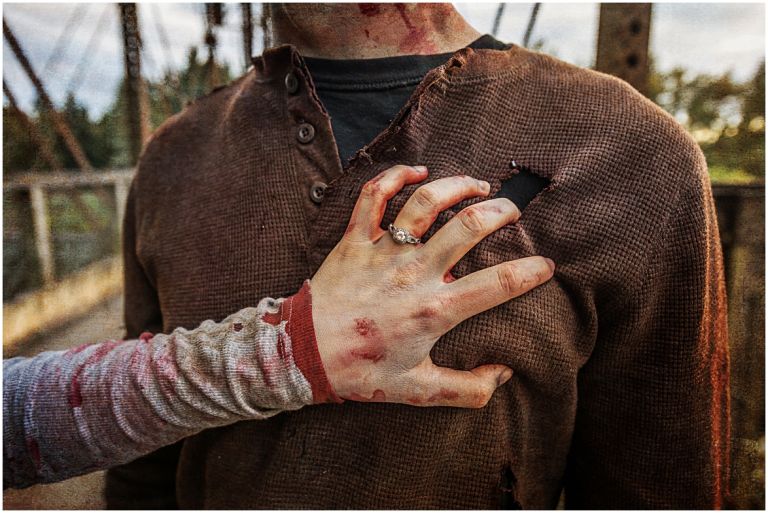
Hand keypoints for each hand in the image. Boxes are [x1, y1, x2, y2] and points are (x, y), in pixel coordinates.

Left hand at [310, 165, 554, 406]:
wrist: (303, 354)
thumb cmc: (360, 372)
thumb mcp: (418, 391)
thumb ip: (467, 389)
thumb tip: (503, 375)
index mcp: (435, 309)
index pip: (499, 283)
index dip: (531, 271)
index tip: (545, 265)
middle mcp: (414, 273)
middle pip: (470, 227)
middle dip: (502, 212)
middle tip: (513, 212)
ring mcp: (383, 251)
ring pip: (427, 202)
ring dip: (458, 186)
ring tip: (479, 186)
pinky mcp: (355, 240)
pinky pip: (374, 196)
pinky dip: (395, 176)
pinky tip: (417, 172)